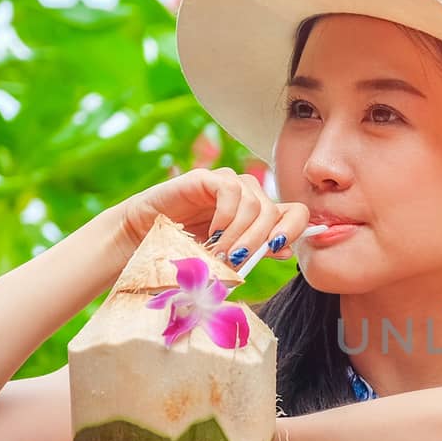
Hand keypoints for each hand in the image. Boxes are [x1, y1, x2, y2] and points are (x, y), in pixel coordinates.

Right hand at [116, 167, 308, 268]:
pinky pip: (231, 191)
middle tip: (236, 262)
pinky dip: (226, 216)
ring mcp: (229, 184)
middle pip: (274, 212)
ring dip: (239, 234)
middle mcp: (250, 196)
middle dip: (258, 241)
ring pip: (255, 204)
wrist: (146, 239)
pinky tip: (212, 233)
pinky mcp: (208, 178)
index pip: (295, 212)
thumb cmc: (187, 252)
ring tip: (220, 254)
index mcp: (260, 216)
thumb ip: (255, 253)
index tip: (278, 249)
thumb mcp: (227, 258)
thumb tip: (286, 250)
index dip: (295, 229)